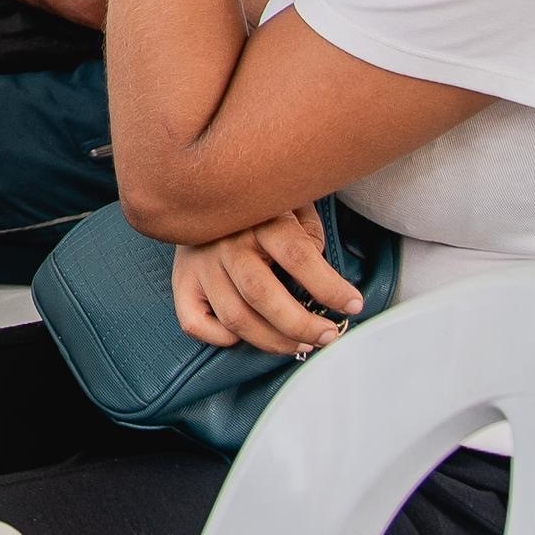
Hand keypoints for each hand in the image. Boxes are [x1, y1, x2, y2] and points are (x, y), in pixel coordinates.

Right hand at [168, 209, 361, 353]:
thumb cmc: (258, 207)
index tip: (353, 305)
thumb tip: (324, 278)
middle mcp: (225, 242)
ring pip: (234, 317)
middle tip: (327, 335)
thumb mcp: (290, 204)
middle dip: (301, 325)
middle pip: (262, 294)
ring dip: (273, 341)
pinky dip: (221, 338)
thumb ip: (309, 234)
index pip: (297, 255)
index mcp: (258, 218)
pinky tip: (245, 335)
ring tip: (300, 344)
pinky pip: (194, 323)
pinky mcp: (181, 282)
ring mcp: (199, 264)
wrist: (200, 189)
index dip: (329, 287)